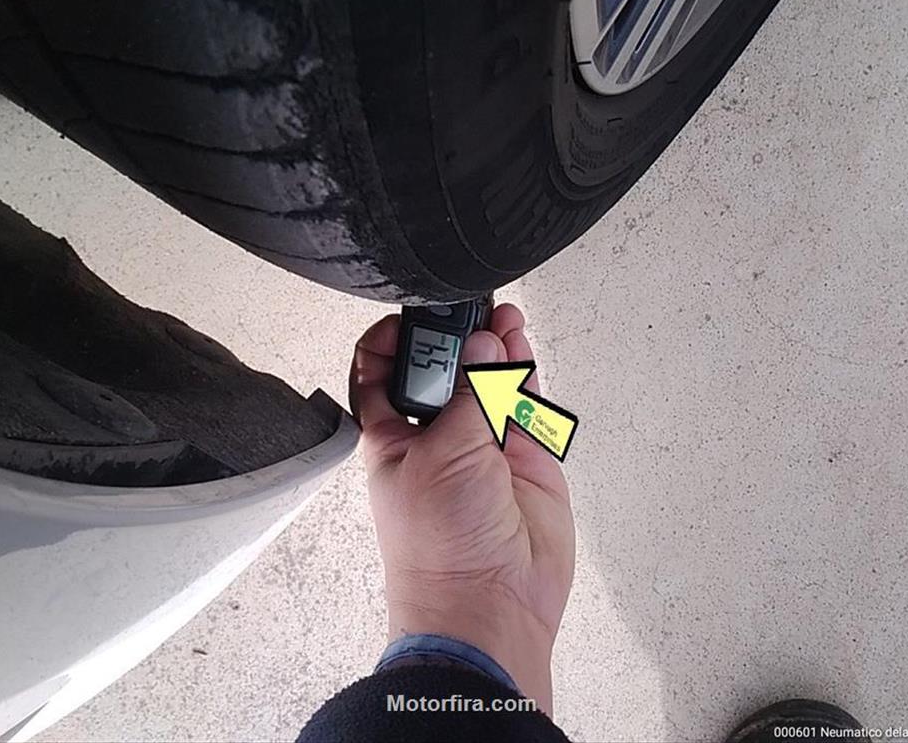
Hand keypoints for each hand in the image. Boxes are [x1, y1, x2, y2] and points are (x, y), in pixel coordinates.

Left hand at [349, 303, 574, 714]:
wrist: (491, 602)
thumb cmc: (440, 543)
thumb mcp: (443, 455)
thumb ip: (469, 395)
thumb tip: (483, 343)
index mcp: (394, 436)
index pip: (381, 375)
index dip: (391, 340)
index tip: (411, 314)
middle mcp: (439, 437)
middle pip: (445, 371)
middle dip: (456, 337)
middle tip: (472, 306)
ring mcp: (484, 446)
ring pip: (488, 382)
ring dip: (495, 347)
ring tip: (504, 315)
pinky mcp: (525, 457)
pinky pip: (525, 405)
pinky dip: (526, 375)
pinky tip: (521, 346)